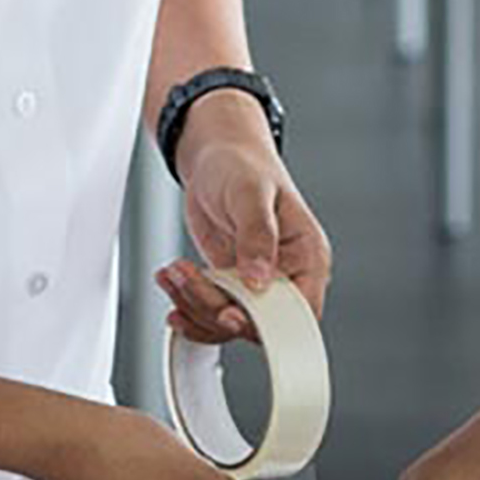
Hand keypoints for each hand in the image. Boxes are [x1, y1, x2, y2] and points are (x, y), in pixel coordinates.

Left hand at [161, 100, 330, 341]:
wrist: (216, 157)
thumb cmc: (243, 165)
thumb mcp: (250, 193)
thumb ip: (257, 235)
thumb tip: (260, 278)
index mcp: (307, 257)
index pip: (300, 311)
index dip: (267, 322)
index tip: (232, 312)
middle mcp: (286, 276)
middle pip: (257, 323)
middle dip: (216, 307)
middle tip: (189, 278)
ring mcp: (256, 284)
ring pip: (228, 322)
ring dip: (194, 304)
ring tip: (174, 273)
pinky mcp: (230, 285)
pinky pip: (210, 313)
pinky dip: (187, 304)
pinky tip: (172, 284)